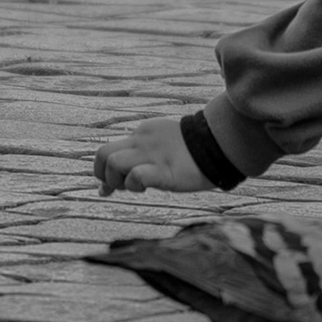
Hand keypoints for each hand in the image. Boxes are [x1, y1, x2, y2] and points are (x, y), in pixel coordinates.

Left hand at [93, 116, 213, 195]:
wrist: (219, 145)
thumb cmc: (192, 153)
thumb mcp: (160, 150)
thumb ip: (138, 161)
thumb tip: (111, 185)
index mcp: (141, 134)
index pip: (108, 150)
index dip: (102, 171)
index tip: (108, 187)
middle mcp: (141, 141)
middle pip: (102, 154)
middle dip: (103, 175)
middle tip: (119, 186)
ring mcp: (151, 154)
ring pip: (114, 163)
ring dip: (116, 181)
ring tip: (135, 187)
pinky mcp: (163, 170)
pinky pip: (136, 175)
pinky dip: (134, 184)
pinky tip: (146, 187)